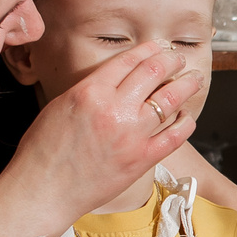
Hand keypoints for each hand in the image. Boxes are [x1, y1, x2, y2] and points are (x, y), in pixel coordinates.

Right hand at [7, 43, 202, 219]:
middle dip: (171, 61)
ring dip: (186, 86)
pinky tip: (188, 117)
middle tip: (179, 59)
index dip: (148, 50)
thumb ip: (90, 91)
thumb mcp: (60, 106)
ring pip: (169, 101)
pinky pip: (174, 137)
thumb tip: (113, 82)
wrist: (43, 189)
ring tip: (193, 79)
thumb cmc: (43, 151)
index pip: (128, 61)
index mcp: (90, 91)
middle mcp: (114, 109)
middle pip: (153, 73)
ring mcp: (131, 135)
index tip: (158, 47)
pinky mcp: (141, 159)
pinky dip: (185, 124)